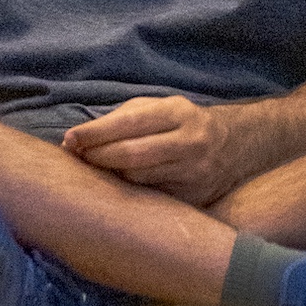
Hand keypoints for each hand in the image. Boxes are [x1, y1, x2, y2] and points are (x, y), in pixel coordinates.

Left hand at [62, 95, 244, 207]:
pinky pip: (153, 196)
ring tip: (95, 170)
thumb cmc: (184, 122)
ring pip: (139, 179)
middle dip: (98, 156)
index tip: (70, 139)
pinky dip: (132, 191)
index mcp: (178, 112)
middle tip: (77, 157)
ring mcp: (194, 172)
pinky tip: (120, 187)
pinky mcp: (195, 197)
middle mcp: (189, 141)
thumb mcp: (161, 107)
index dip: (96, 132)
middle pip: (132, 154)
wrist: (235, 145)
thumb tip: (80, 137)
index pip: (129, 122)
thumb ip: (124, 117)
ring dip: (111, 176)